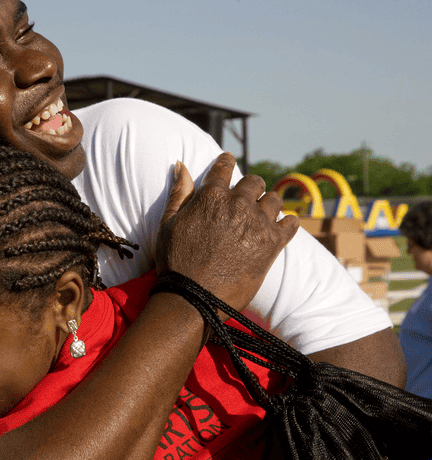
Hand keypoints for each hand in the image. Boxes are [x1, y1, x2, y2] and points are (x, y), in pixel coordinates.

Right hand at [156, 153, 298, 312]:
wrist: (193, 298)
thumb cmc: (176, 261)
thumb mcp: (168, 223)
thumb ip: (179, 192)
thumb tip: (181, 164)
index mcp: (211, 196)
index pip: (224, 167)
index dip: (226, 162)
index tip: (228, 161)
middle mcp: (238, 204)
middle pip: (254, 182)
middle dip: (250, 186)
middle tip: (246, 196)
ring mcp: (258, 223)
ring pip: (274, 199)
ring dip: (268, 203)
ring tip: (262, 213)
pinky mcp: (273, 244)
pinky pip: (291, 224)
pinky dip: (287, 223)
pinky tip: (280, 227)